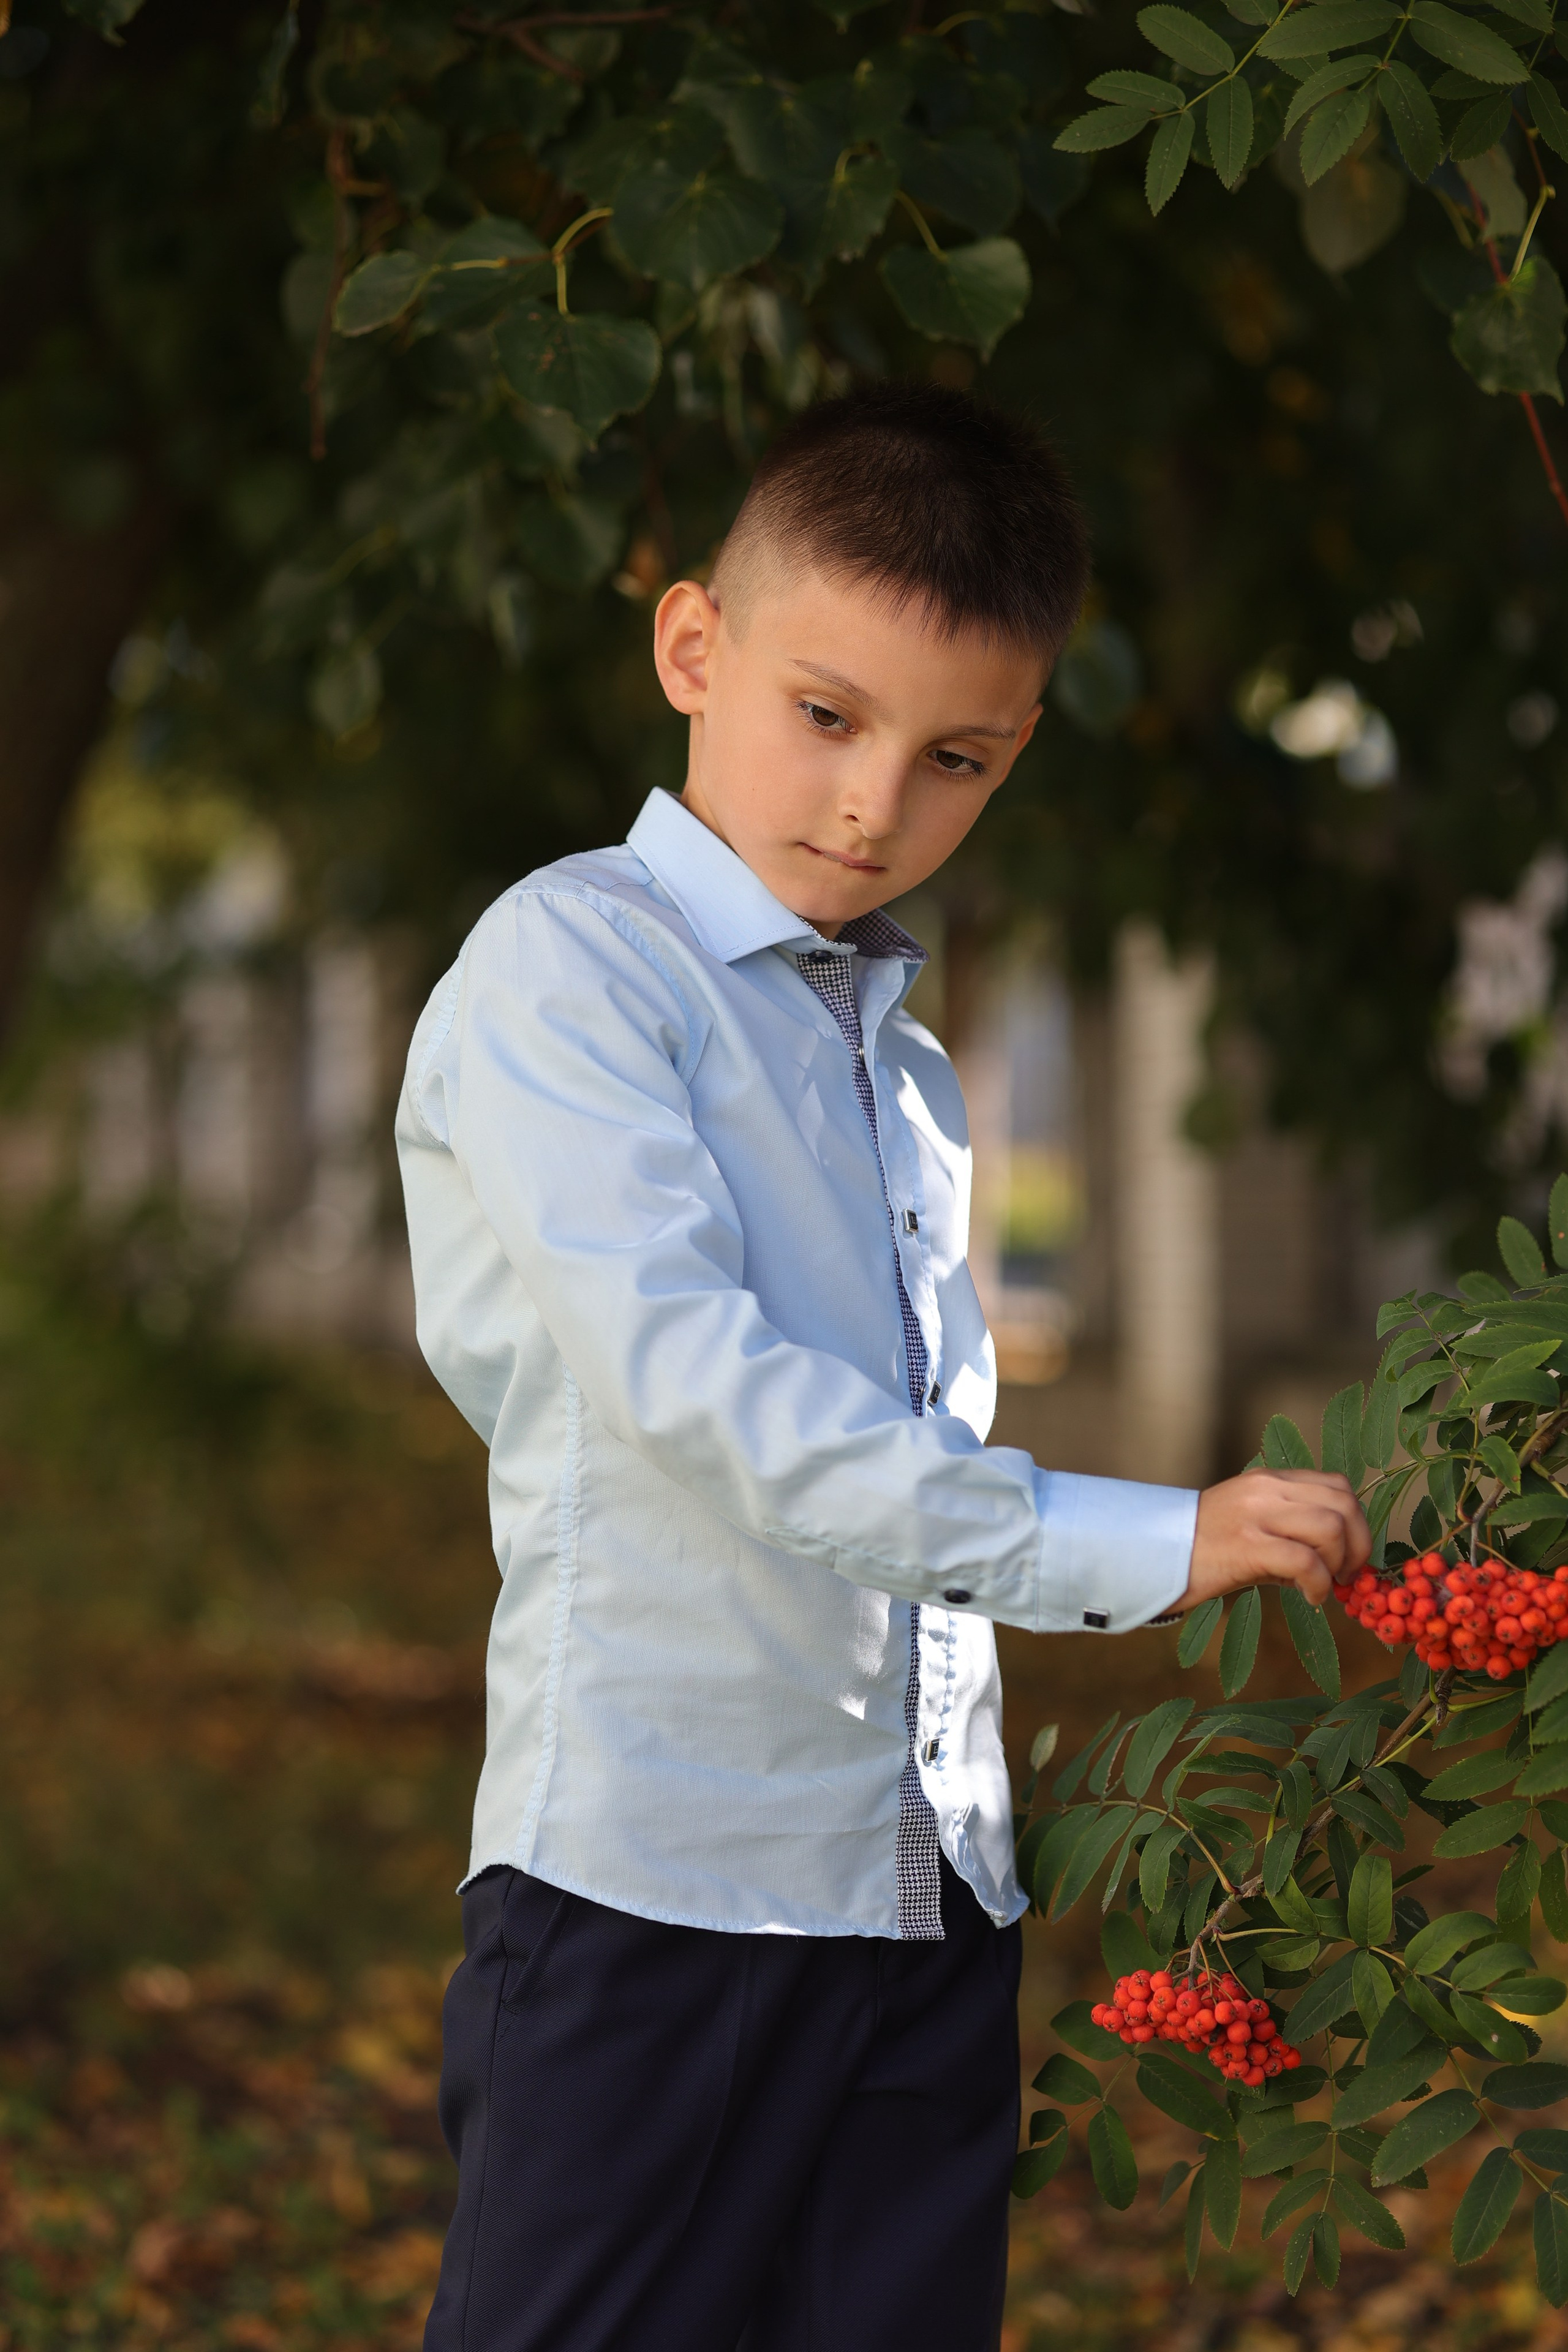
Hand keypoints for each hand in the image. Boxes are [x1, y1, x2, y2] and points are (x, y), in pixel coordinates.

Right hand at [1177, 1468, 1370, 1612]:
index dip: (1358, 1522)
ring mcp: (1256, 1514)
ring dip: (1339, 1564)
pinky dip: (1319, 1584)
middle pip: (1344, 1504)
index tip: (1349, 1555)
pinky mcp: (1247, 1545)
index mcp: (1270, 1480)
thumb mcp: (1250, 1522)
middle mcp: (1267, 1489)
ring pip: (1331, 1528)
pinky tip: (1310, 1598)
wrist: (1152, 1554)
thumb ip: (1290, 1528)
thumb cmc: (1203, 1548)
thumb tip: (1336, 1559)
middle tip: (1345, 1574)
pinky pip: (1305, 1561)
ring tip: (1323, 1585)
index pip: (1338, 1486)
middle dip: (1359, 1545)